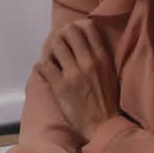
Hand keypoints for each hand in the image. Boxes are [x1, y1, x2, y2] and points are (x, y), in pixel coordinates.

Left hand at [36, 18, 118, 140]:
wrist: (104, 126)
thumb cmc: (108, 101)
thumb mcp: (111, 74)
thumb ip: (101, 56)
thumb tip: (88, 42)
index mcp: (102, 58)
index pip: (88, 27)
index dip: (77, 26)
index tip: (72, 34)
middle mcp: (88, 62)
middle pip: (70, 32)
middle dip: (62, 35)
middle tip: (59, 44)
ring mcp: (74, 73)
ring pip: (56, 45)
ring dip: (51, 49)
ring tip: (51, 57)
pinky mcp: (61, 86)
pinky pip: (45, 65)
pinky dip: (42, 66)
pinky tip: (45, 71)